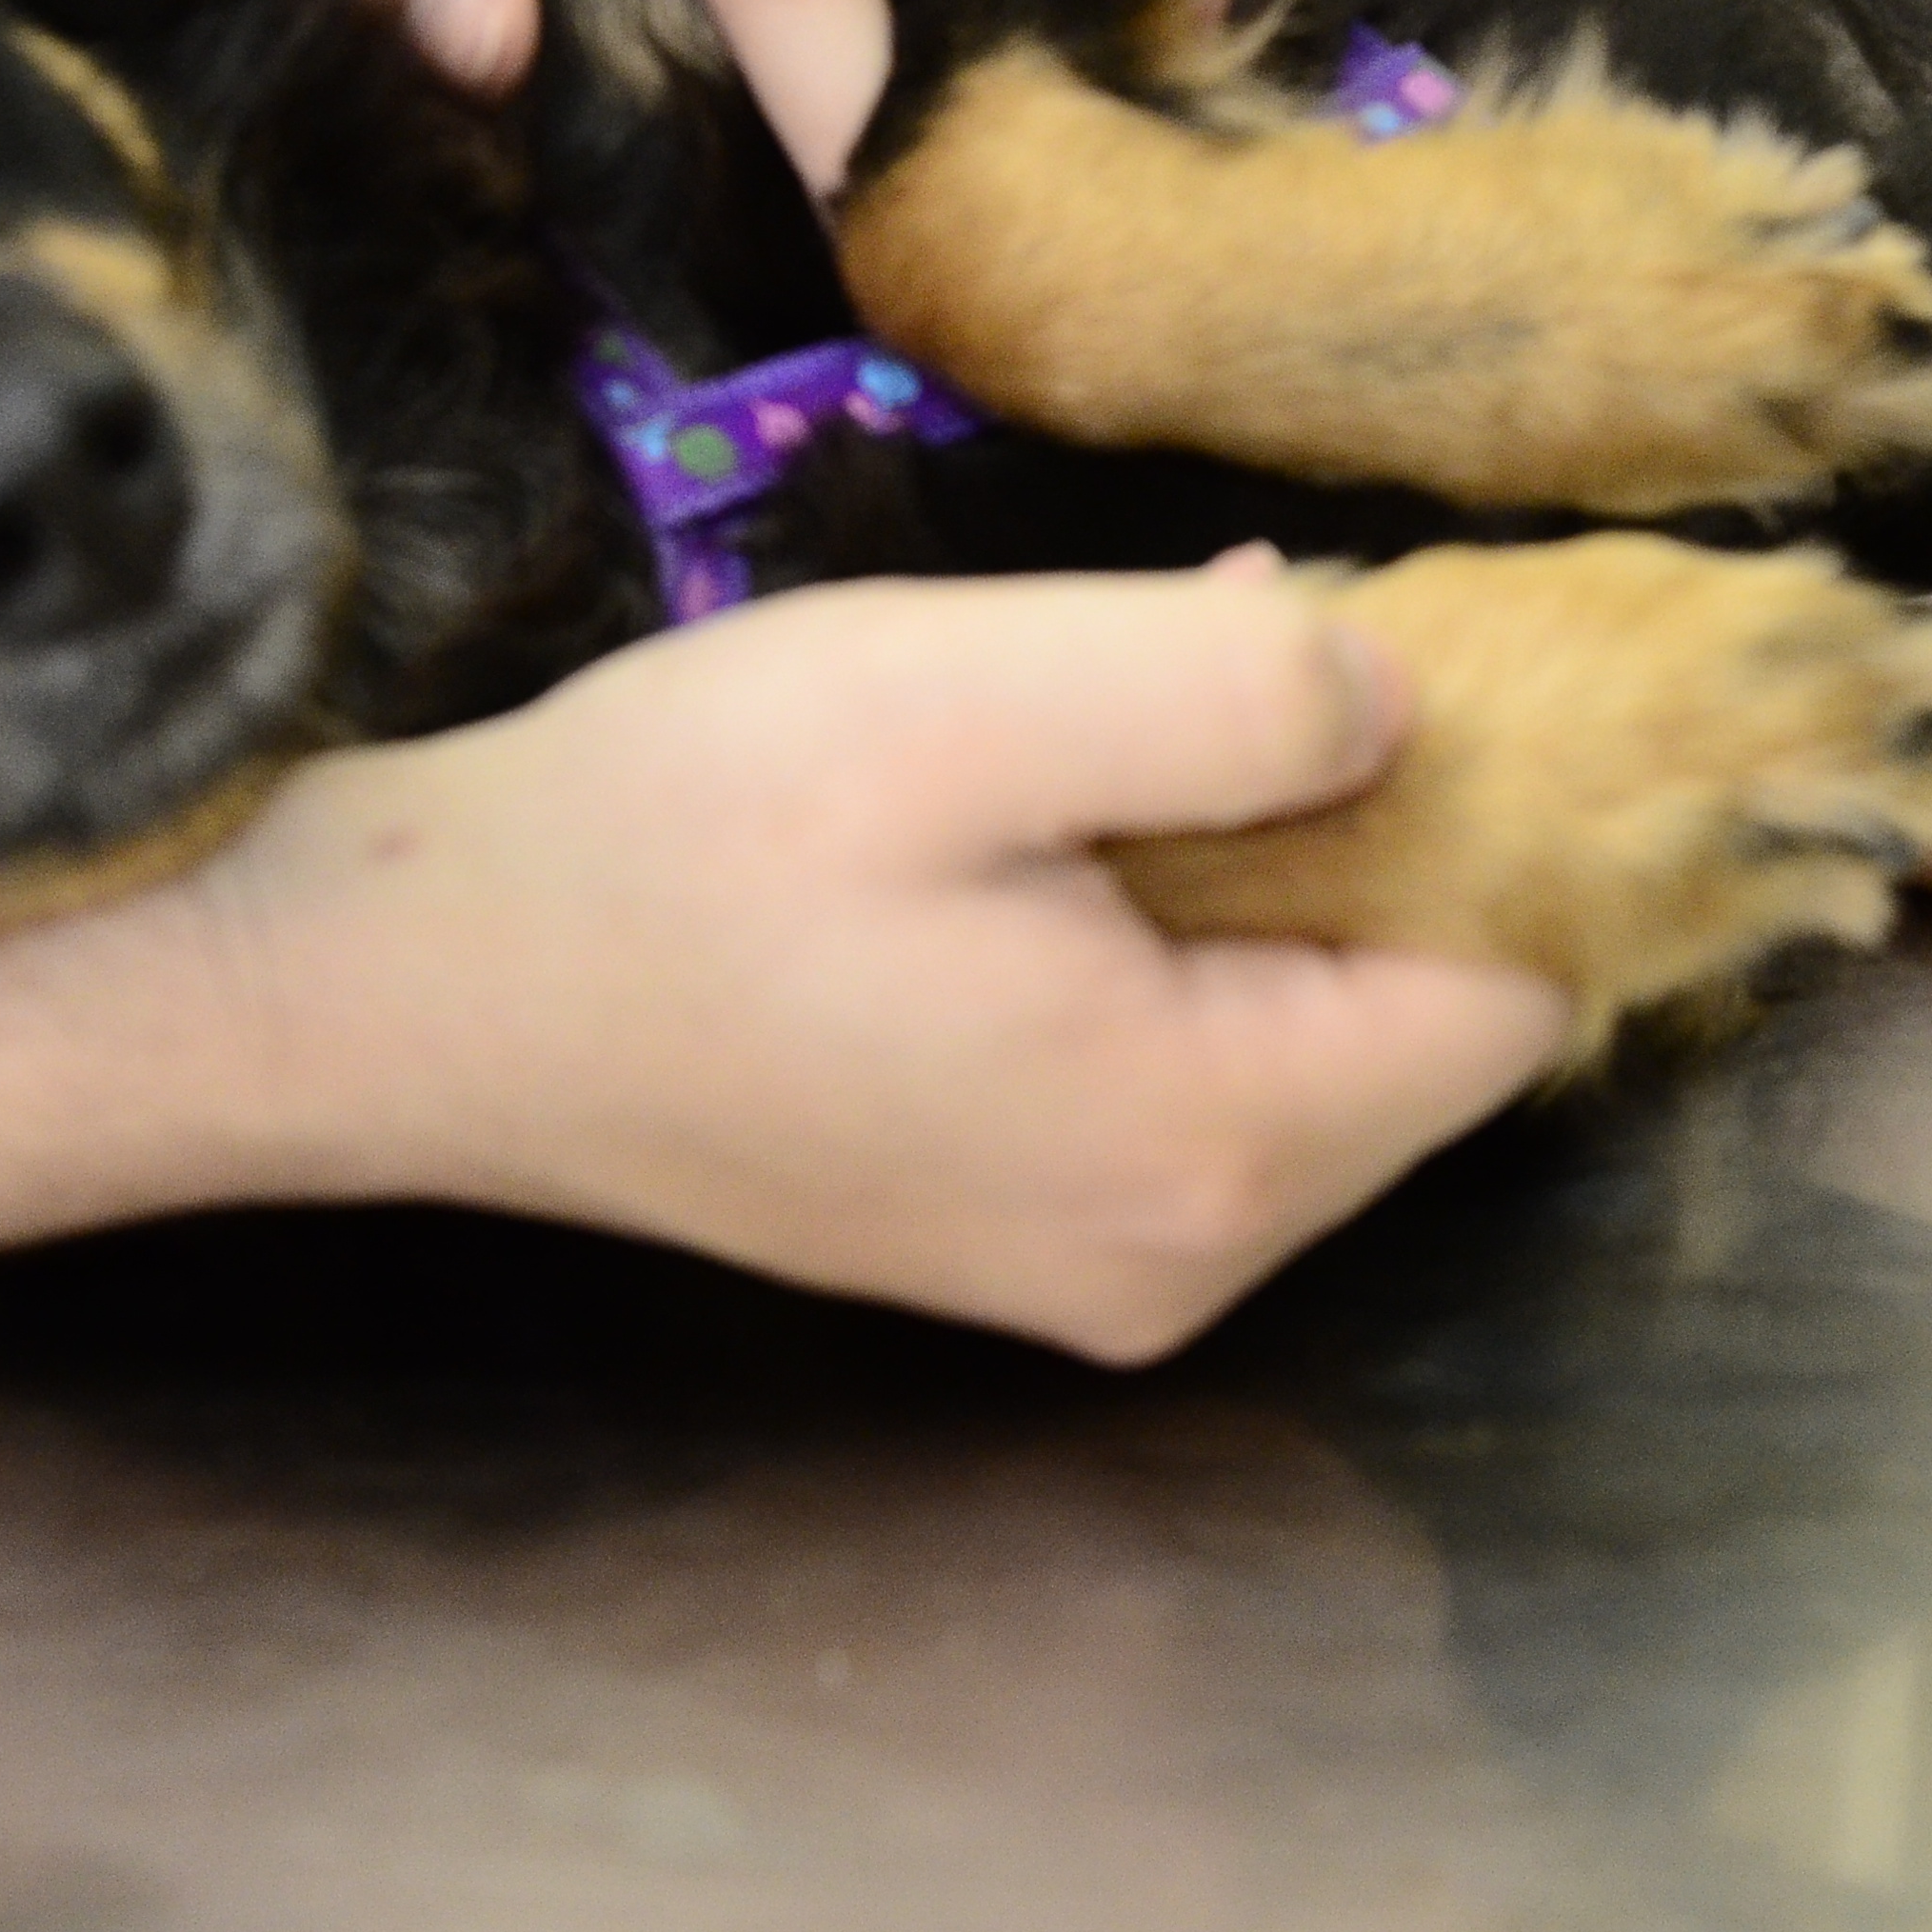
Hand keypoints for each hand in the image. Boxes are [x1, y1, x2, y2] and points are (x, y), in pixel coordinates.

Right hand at [179, 565, 1568, 1361]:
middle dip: (1366, 835)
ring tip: (1102, 737)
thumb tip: (1415, 691)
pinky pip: (1193, 1076)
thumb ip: (1236, 691)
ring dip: (1256, 873)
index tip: (1407, 657)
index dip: (1492, 805)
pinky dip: (1169, 940)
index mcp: (1208, 1143)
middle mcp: (1188, 1260)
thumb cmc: (681, 834)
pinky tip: (1049, 827)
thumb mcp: (969, 692)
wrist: (418, 987)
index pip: (1514, 986)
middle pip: (1423, 1026)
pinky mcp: (1021, 1239)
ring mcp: (1100, 1275)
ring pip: (1309, 1043)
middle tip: (1223, 666)